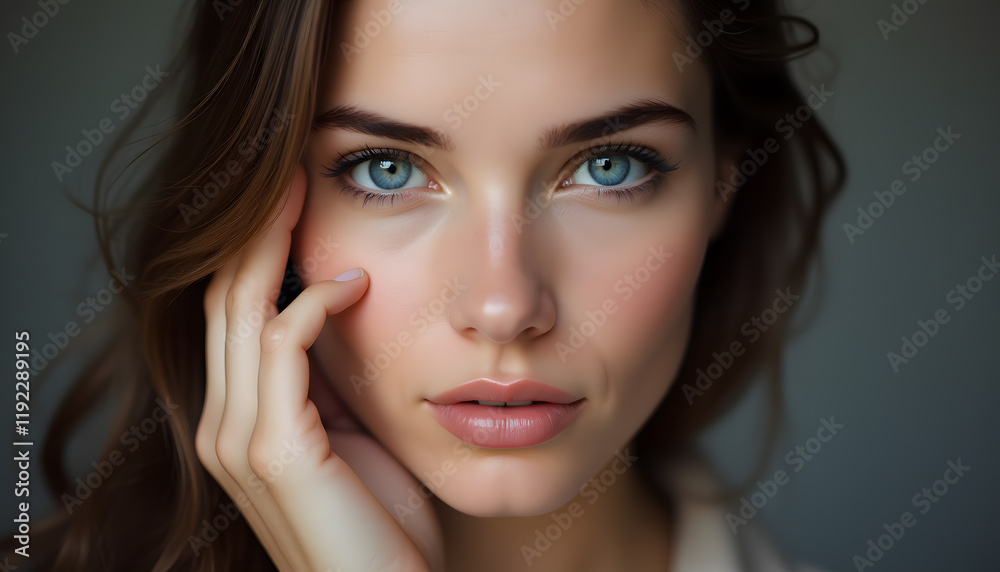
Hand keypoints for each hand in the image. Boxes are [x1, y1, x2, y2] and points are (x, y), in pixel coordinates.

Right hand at [195, 165, 441, 571]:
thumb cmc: (382, 523)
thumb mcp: (352, 434)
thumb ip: (331, 380)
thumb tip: (345, 306)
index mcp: (241, 419)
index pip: (232, 314)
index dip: (253, 251)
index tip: (288, 196)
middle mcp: (224, 424)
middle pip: (223, 300)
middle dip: (254, 231)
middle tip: (287, 171)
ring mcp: (240, 439)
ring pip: (242, 313)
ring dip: (272, 247)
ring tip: (302, 192)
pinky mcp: (275, 450)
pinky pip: (281, 350)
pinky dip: (312, 305)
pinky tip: (353, 283)